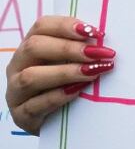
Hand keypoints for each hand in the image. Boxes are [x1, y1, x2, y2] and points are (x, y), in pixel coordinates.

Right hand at [5, 16, 115, 134]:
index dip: (67, 26)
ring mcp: (16, 92)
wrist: (61, 122)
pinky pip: (35, 105)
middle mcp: (18, 66)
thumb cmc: (70, 85)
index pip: (42, 26)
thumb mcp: (74, 64)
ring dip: (65, 72)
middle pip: (34, 47)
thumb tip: (104, 40)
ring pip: (31, 76)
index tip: (95, 32)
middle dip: (69, 48)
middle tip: (100, 53)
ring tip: (93, 72)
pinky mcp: (21, 116)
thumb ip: (83, 51)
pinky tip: (78, 91)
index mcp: (30, 47)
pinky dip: (58, 96)